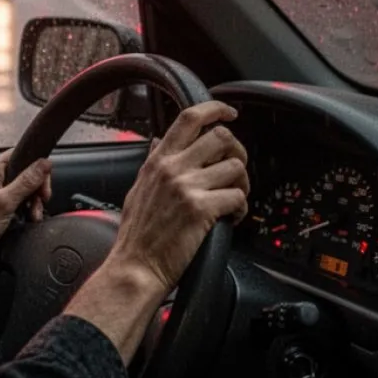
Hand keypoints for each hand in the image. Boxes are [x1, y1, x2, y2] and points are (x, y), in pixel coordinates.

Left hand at [0, 149, 52, 265]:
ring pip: (20, 188)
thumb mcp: (5, 203)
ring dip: (31, 202)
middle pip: (23, 172)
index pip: (22, 155)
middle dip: (36, 189)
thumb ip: (26, 182)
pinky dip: (21, 209)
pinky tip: (23, 219)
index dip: (37, 169)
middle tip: (39, 203)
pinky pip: (13, 200)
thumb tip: (44, 164)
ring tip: (31, 216)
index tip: (43, 187)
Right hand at [110, 101, 248, 292]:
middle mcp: (173, 168)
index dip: (215, 109)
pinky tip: (230, 218)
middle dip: (237, 151)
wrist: (135, 267)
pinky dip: (241, 209)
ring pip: (235, 167)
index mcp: (158, 160)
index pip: (189, 118)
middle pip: (221, 137)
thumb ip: (152, 163)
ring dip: (242, 183)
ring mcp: (187, 187)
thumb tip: (159, 141)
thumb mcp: (138, 188)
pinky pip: (238, 197)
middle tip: (235, 169)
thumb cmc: (136, 235)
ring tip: (233, 199)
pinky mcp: (202, 209)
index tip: (229, 113)